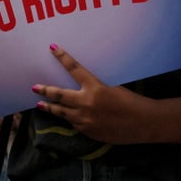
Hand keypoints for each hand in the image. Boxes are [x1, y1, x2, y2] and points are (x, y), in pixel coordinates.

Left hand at [32, 44, 155, 144]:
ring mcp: (86, 120)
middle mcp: (87, 104)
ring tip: (40, 104)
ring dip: (51, 108)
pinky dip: (69, 119)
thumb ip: (95, 86)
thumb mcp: (113, 87)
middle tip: (34, 87)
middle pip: (59, 95)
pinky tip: (64, 116)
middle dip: (45, 90)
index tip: (52, 48)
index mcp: (95, 88)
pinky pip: (74, 124)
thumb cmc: (133, 102)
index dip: (62, 57)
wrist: (146, 124)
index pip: (74, 68)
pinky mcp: (88, 132)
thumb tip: (83, 83)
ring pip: (62, 113)